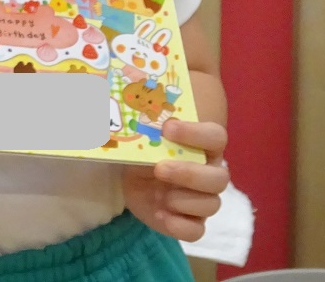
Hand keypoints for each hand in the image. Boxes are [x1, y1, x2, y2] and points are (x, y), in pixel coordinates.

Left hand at [122, 117, 229, 241]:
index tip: (168, 128)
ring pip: (212, 205)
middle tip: (160, 168)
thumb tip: (104, 94)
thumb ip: (141, 119)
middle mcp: (208, 173)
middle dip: (189, 174)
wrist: (135, 175)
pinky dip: (180, 226)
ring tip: (159, 194)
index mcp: (203, 146)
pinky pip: (197, 231)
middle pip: (219, 178)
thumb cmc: (147, 148)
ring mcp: (201, 199)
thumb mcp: (143, 132)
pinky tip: (160, 214)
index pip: (216, 137)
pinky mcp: (188, 221)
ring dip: (184, 200)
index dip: (197, 133)